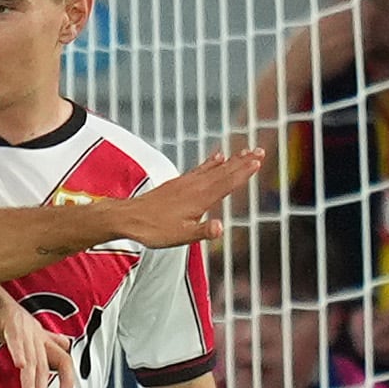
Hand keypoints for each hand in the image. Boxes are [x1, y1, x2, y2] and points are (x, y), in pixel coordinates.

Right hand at [0, 288, 71, 387]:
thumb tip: (63, 346)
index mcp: (42, 338)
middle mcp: (36, 335)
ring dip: (31, 382)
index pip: (63, 360)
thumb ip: (45, 340)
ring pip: (32, 359)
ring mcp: (24, 329)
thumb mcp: (26, 332)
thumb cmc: (2, 315)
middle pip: (46, 365)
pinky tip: (19, 366)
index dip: (67, 380)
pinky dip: (18, 352)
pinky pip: (15, 340)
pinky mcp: (9, 322)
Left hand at [101, 150, 263, 251]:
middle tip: (260, 151)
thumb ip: (202, 231)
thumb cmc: (154, 230)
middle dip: (243, 162)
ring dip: (232, 160)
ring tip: (245, 151)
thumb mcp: (181, 236)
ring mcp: (186, 183)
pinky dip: (212, 162)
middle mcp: (195, 186)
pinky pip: (200, 168)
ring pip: (214, 168)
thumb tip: (220, 228)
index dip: (244, 172)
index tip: (258, 161)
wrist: (128, 218)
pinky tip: (218, 157)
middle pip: (224, 171)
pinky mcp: (178, 183)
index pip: (227, 182)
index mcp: (199, 198)